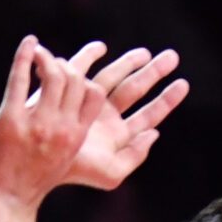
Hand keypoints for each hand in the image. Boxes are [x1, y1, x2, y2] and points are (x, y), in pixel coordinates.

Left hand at [0, 37, 106, 210]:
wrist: (2, 203)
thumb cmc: (31, 183)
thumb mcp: (65, 161)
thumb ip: (76, 136)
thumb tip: (116, 129)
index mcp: (76, 136)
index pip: (95, 94)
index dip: (86, 79)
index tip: (73, 75)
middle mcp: (60, 128)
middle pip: (74, 80)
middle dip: (66, 64)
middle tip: (52, 62)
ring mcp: (35, 124)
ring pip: (52, 75)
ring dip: (47, 57)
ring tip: (38, 53)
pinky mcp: (8, 120)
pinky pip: (19, 79)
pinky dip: (24, 56)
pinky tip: (28, 44)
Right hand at [58, 41, 189, 190]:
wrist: (39, 163)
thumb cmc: (75, 172)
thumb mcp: (111, 173)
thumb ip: (136, 156)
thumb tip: (154, 133)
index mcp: (118, 135)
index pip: (148, 115)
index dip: (166, 100)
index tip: (183, 84)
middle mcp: (105, 117)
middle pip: (135, 90)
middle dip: (153, 73)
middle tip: (172, 57)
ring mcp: (87, 102)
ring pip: (113, 76)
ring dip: (129, 62)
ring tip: (146, 52)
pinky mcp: (68, 91)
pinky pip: (81, 68)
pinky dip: (90, 56)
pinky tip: (102, 48)